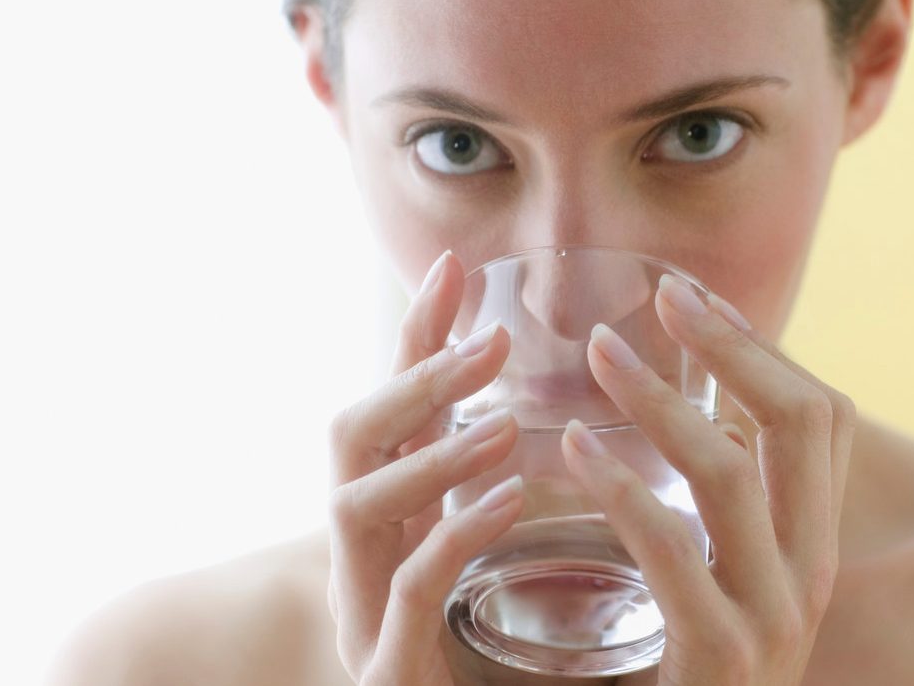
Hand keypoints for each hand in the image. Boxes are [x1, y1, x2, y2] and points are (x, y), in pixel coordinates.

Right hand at [325, 250, 529, 685]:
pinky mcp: (385, 666)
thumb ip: (502, 489)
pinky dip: (454, 535)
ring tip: (503, 424)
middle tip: (491, 338)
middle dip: (416, 378)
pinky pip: (405, 588)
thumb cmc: (479, 659)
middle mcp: (362, 551)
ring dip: (432, 453)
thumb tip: (559, 415)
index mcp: (390, 516)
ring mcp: (361, 606)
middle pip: (353, 434)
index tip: (455, 267)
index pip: (392, 404)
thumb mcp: (489, 559)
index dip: (417, 336)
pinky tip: (509, 499)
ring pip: (358, 503)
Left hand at [560, 273, 856, 685]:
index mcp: (812, 542)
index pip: (822, 417)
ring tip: (598, 354)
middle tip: (659, 297)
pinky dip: (621, 486)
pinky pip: (671, 548)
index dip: (762, 346)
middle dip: (731, 345)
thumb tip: (689, 408)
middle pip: (799, 423)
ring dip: (662, 400)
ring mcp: (773, 616)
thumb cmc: (692, 670)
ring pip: (732, 472)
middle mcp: (811, 571)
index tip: (694, 298)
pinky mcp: (720, 656)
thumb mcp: (723, 578)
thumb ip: (718, 508)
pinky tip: (577, 448)